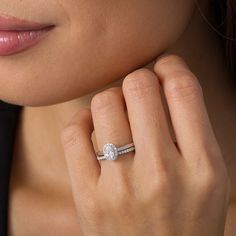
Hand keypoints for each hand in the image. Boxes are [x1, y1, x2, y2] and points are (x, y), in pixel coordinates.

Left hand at [61, 55, 230, 235]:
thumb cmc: (187, 219)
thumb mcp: (209, 176)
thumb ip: (191, 127)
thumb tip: (163, 82)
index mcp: (203, 167)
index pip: (182, 90)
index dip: (170, 66)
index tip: (163, 67)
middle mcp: (162, 174)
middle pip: (139, 88)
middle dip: (138, 79)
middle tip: (139, 91)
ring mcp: (120, 186)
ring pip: (104, 103)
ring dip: (111, 98)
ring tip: (118, 112)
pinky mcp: (88, 196)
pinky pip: (74, 132)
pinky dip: (82, 120)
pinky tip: (93, 129)